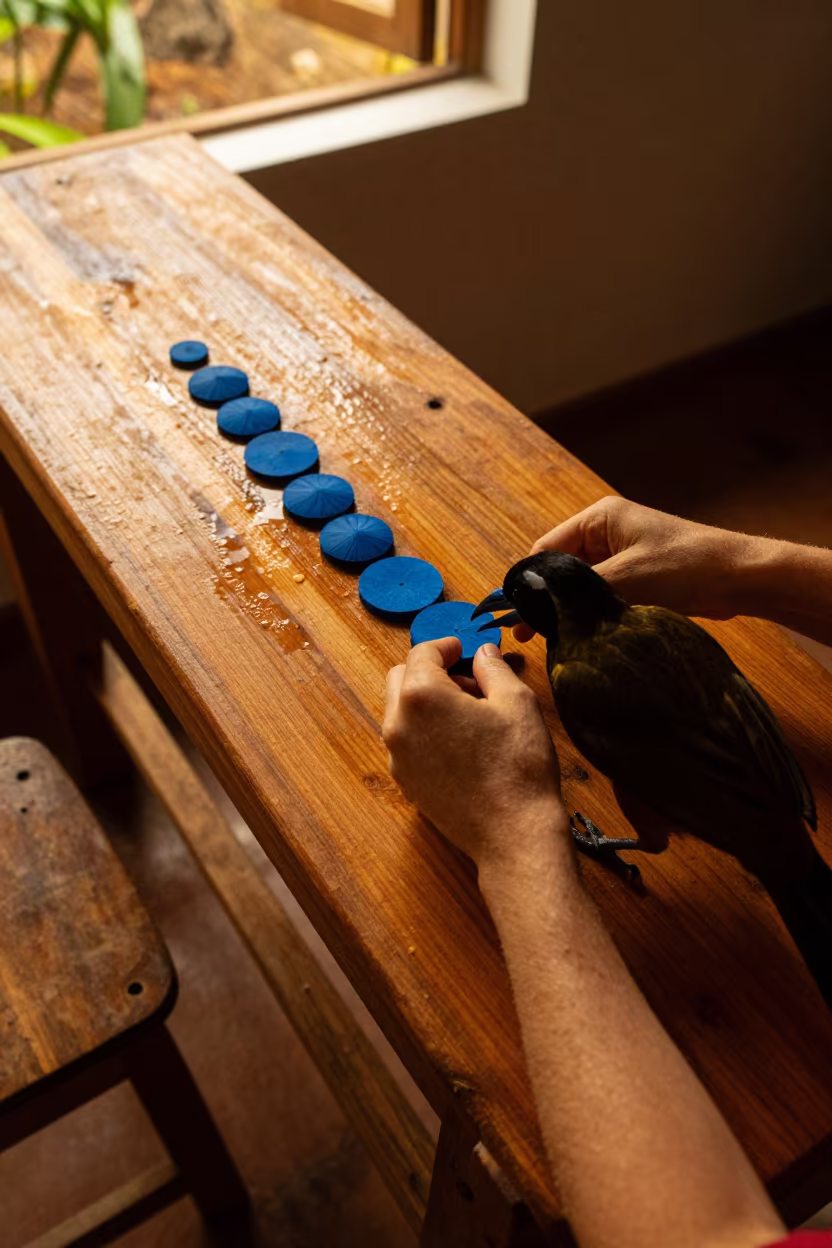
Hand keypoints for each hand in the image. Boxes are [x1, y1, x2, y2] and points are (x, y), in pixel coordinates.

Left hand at [383, 637, 568, 873]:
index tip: (462, 648)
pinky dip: (425, 730)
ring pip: (400, 712)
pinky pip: (406, 742)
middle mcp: (399, 725)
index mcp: (422, 696)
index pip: (422, 653)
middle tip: (466, 679)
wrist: (513, 834)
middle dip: (428, 671)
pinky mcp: (405, 782)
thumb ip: (493, 668)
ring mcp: (398, 757)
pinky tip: (461, 742)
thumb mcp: (516, 702)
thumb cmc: (518, 766)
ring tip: (469, 712)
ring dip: (426, 701)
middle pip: (400, 678)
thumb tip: (482, 653)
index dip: (445, 645)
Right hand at [514, 496, 761, 641]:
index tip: (516, 613)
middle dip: (547, 598)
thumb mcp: (626, 577)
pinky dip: (590, 613)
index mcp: (599, 519)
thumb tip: (531, 603)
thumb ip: (576, 589)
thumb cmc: (687, 565)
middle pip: (560, 569)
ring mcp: (620, 556)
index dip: (530, 582)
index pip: (546, 550)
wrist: (739, 578)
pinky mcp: (634, 578)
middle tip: (527, 634)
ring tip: (552, 638)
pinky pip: (600, 596)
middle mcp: (605, 533)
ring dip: (570, 609)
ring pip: (579, 586)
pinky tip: (580, 635)